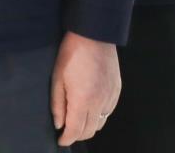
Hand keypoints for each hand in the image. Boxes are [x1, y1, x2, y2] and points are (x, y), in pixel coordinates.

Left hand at [51, 31, 120, 146]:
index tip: (60, 140)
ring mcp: (110, 97)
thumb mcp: (57, 77)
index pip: (75, 130)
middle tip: (67, 131)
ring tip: (78, 120)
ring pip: (101, 123)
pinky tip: (91, 109)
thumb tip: (59, 124)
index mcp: (82, 100)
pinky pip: (109, 111)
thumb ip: (57, 104)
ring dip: (89, 126)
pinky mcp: (117, 90)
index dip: (67, 139)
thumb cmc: (71, 53)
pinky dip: (100, 116)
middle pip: (89, 131)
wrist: (95, 34)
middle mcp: (99, 102)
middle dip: (77, 135)